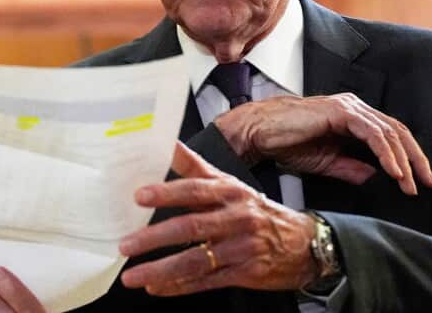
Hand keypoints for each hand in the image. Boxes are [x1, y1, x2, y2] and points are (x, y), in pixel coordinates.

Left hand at [120, 143, 318, 295]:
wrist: (304, 243)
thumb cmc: (257, 211)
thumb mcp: (231, 184)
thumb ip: (195, 167)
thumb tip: (167, 143)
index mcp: (230, 192)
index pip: (195, 189)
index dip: (167, 192)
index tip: (140, 196)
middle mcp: (236, 218)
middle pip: (191, 226)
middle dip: (155, 237)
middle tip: (126, 244)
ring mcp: (241, 248)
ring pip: (196, 259)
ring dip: (161, 269)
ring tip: (133, 275)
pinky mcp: (245, 273)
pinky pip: (207, 281)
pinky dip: (179, 287)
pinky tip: (157, 288)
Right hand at [213, 92, 431, 194]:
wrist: (259, 133)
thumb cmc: (286, 144)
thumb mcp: (326, 162)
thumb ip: (352, 168)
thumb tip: (376, 177)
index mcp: (353, 118)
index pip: (391, 136)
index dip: (409, 158)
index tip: (420, 183)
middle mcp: (355, 108)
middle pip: (398, 131)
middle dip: (416, 160)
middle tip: (427, 184)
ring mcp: (348, 107)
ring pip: (390, 132)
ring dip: (404, 161)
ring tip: (409, 184)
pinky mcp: (341, 111)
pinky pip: (373, 133)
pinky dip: (386, 154)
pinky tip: (393, 172)